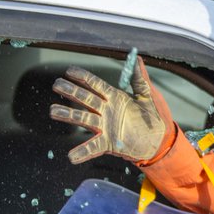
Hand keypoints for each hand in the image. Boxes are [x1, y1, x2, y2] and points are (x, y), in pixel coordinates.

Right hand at [49, 58, 171, 162]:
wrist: (160, 140)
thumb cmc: (154, 116)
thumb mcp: (147, 95)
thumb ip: (139, 78)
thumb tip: (136, 57)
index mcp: (115, 97)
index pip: (96, 84)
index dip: (83, 77)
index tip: (69, 71)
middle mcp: (106, 110)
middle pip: (86, 99)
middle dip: (71, 91)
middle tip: (56, 85)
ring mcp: (106, 126)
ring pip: (84, 118)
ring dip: (68, 115)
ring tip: (53, 111)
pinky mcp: (109, 142)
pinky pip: (93, 146)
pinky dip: (83, 152)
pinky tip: (71, 156)